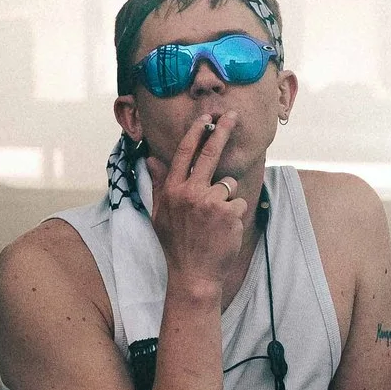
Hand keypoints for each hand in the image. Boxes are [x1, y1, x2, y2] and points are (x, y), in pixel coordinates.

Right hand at [148, 113, 246, 294]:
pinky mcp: (229, 214)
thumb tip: (151, 159)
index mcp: (173, 190)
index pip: (186, 152)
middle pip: (210, 153)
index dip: (197, 131)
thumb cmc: (176, 243)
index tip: (207, 117)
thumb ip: (159, 183)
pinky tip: (224, 229)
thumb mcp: (160, 213)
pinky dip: (235, 214)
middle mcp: (190, 192)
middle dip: (223, 130)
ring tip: (215, 220)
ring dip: (227, 197)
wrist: (193, 274)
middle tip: (233, 115)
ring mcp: (211, 202)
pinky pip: (239, 202)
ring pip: (228, 183)